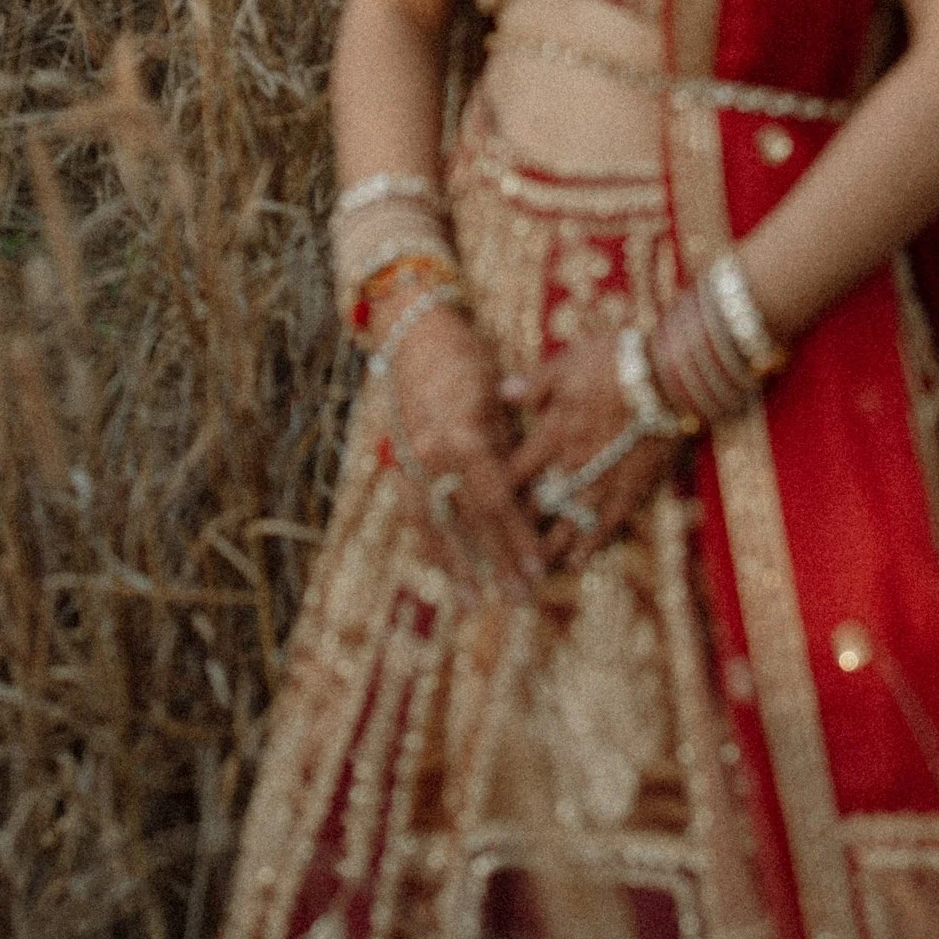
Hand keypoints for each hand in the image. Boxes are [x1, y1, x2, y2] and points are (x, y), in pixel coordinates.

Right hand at [384, 303, 542, 596]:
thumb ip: (508, 447)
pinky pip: (414, 516)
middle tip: (520, 597)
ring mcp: (409, 464)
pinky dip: (430, 543)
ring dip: (456, 566)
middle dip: (497, 561)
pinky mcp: (399, 465)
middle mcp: (432, 457)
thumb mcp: (498, 399)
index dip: (518, 538)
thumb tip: (531, 493)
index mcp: (463, 437)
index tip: (539, 568)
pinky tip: (444, 568)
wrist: (416, 337)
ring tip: (474, 600)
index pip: (497, 502)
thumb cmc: (468, 360)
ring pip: (434, 528)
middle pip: (469, 522)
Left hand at [506, 328, 682, 571]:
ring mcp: (600, 483)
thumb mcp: (568, 363)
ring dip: (545, 551)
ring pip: (564, 527)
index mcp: (551, 434)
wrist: (669, 375)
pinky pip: (605, 528)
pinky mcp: (630, 491)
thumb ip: (534, 384)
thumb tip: (500, 393)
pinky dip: (588, 548)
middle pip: (533, 509)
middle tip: (496, 553)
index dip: (489, 496)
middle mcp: (570, 466)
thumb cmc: (616, 363)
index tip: (473, 513)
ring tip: (529, 570)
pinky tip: (576, 562)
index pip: (509, 475)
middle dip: (514, 533)